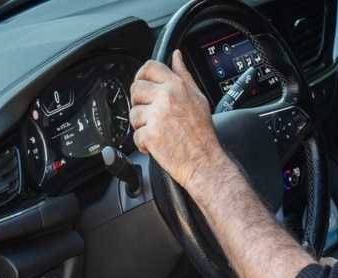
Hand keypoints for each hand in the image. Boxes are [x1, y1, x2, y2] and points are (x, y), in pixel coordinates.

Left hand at [130, 50, 225, 191]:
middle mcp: (166, 97)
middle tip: (152, 116)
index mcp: (177, 86)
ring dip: (142, 126)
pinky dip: (143, 144)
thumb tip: (176, 56)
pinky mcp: (150, 134)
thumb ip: (183, 75)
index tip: (142, 85)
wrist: (203, 161)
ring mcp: (157, 116)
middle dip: (140, 104)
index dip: (141, 76)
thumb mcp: (197, 97)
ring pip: (133, 114)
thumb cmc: (202, 134)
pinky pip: (135, 136)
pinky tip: (157, 145)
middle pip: (136, 89)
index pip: (149, 67)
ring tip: (158, 132)